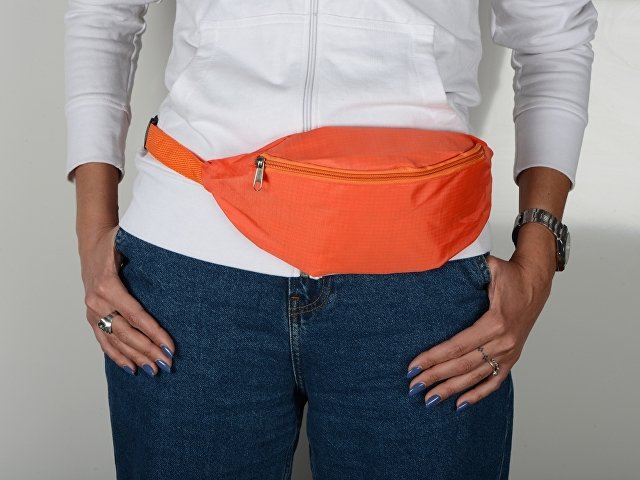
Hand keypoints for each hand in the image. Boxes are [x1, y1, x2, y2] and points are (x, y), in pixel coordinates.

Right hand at [79, 224, 175, 375]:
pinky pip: (104, 341)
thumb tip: (175, 254)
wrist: (91, 245)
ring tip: (154, 371)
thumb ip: (147, 250)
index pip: (135, 315)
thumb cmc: (116, 242)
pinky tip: (132, 369)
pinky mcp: (92, 318)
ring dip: (136, 357)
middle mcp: (97, 302)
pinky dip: (117, 357)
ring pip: (115, 341)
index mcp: (107, 284)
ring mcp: (93, 312)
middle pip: (126, 333)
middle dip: (148, 350)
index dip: (154, 332)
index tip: (170, 346)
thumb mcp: (129, 240)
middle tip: (167, 364)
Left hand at [406, 252, 553, 409]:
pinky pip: (494, 381)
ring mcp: (509, 352)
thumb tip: (436, 261)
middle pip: (463, 365)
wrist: (536, 282)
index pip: (457, 346)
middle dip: (436, 377)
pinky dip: (477, 394)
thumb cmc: (509, 274)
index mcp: (495, 322)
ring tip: (429, 400)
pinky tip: (459, 404)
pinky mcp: (512, 357)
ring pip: (476, 377)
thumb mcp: (488, 266)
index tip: (414, 366)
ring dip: (452, 389)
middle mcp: (504, 342)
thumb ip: (466, 267)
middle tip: (413, 386)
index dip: (433, 357)